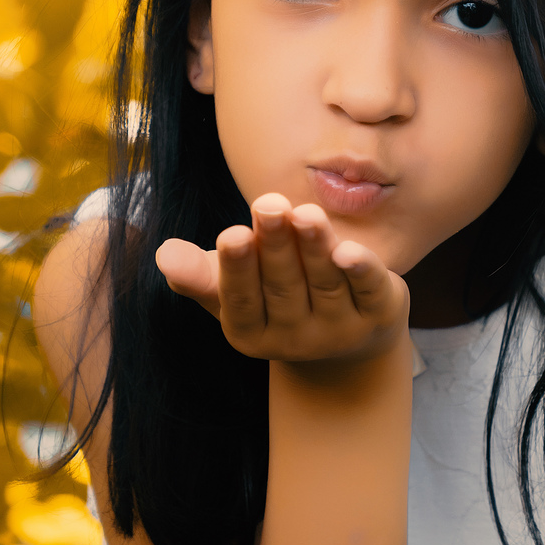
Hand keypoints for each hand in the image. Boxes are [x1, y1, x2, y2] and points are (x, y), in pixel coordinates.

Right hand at [155, 195, 409, 365]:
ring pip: (325, 283)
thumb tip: (164, 254)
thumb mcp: (231, 288)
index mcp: (251, 335)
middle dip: (276, 245)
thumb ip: (199, 274)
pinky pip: (370, 291)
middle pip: (284, 287)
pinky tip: (351, 250)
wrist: (346, 332)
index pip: (241, 301)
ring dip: (315, 247)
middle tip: (269, 203)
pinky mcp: (380, 316)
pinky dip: (362, 271)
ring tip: (304, 212)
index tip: (233, 233)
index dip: (237, 269)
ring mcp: (340, 332)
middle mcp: (295, 341)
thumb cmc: (274, 296)